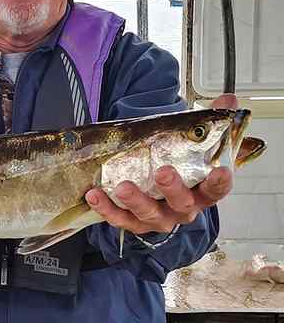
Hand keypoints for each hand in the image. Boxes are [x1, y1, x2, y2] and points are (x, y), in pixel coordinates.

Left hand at [84, 94, 238, 234]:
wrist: (154, 181)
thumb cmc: (177, 162)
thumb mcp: (193, 141)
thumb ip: (210, 120)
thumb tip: (228, 100)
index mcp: (202, 190)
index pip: (217, 189)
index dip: (220, 182)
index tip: (220, 171)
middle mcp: (183, 208)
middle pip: (182, 203)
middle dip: (172, 188)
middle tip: (163, 172)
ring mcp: (158, 217)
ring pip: (149, 214)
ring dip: (135, 201)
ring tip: (122, 187)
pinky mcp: (134, 222)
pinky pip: (120, 219)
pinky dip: (107, 209)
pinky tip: (95, 195)